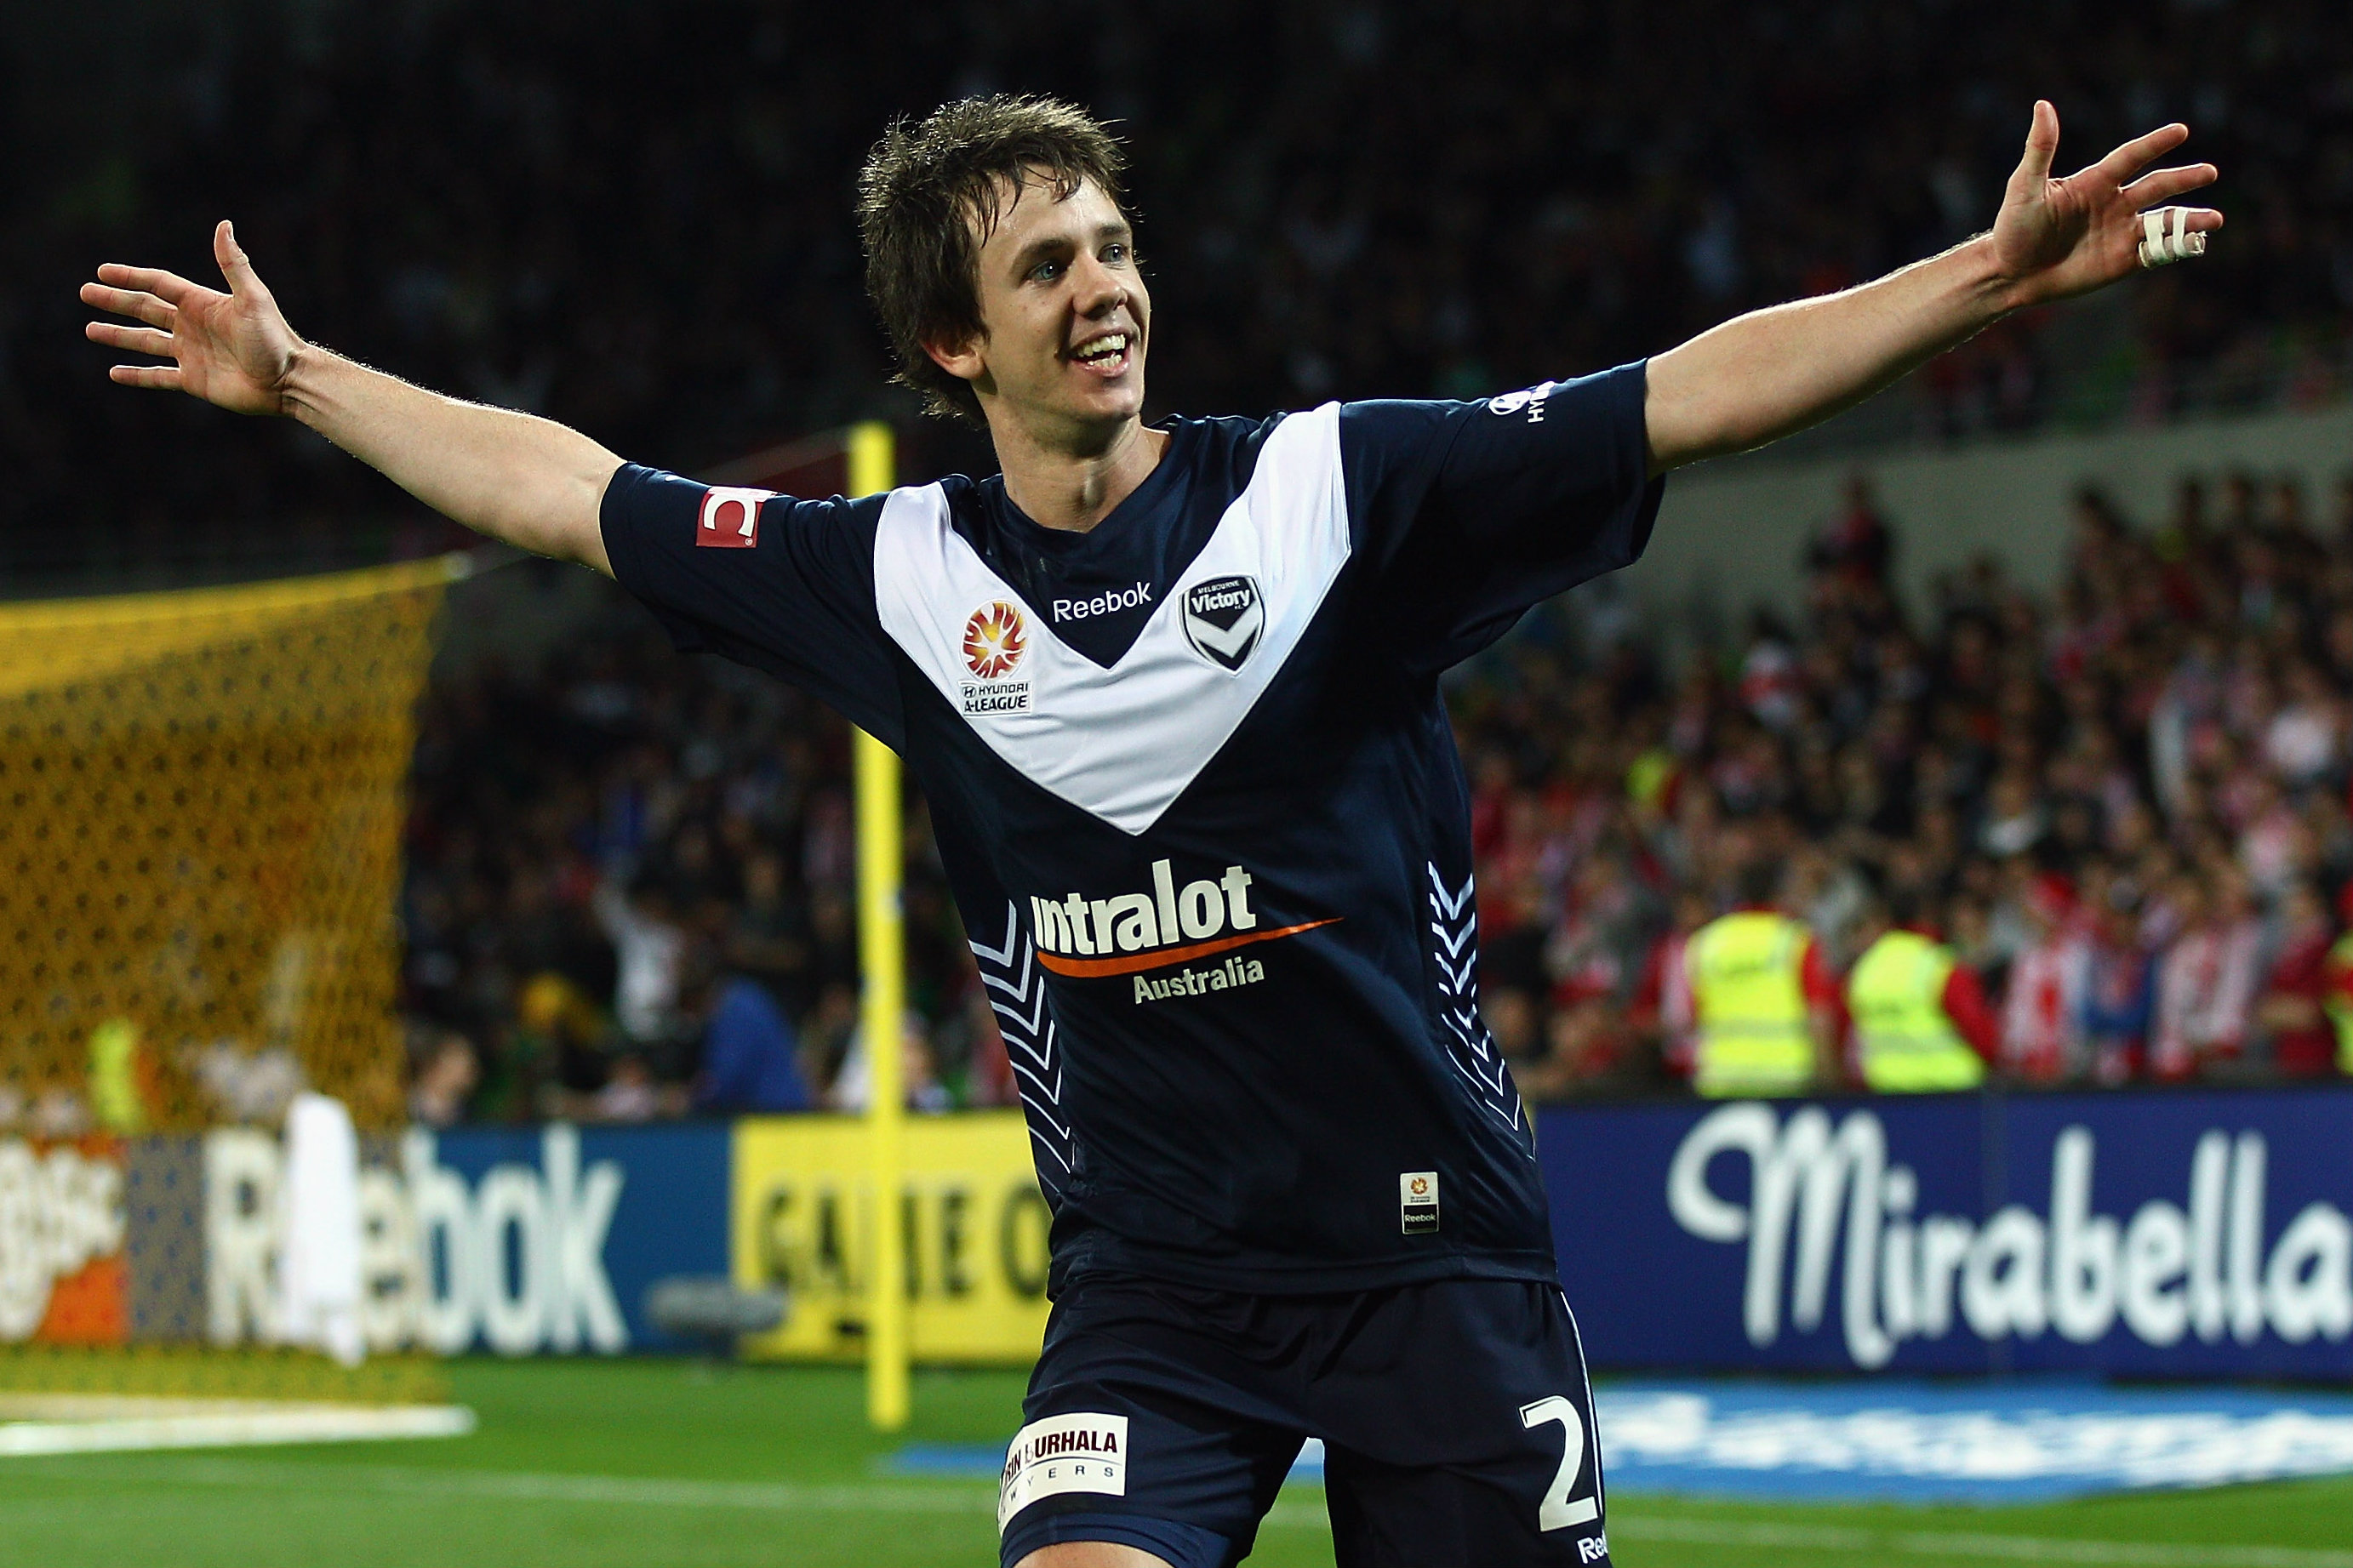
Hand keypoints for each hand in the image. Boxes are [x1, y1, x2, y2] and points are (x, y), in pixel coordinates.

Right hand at [81, 220, 301, 414]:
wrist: (289, 382)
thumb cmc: (274, 339)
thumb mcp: (253, 298)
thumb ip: (233, 264)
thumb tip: (223, 225)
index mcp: (202, 304)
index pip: (158, 285)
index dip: (130, 277)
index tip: (102, 271)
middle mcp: (193, 326)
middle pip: (145, 309)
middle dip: (115, 301)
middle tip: (85, 292)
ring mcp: (191, 353)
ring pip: (146, 342)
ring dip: (118, 336)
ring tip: (91, 329)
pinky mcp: (194, 379)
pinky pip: (158, 376)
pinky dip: (136, 375)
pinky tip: (114, 373)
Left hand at [1987, 101, 2221, 309]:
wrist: (2011, 274)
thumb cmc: (2014, 228)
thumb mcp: (2024, 187)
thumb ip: (2040, 149)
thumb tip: (2043, 104)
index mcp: (2095, 181)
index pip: (2131, 157)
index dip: (2154, 143)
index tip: (2181, 131)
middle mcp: (2115, 203)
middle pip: (2157, 185)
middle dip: (2184, 179)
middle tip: (2209, 172)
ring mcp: (2122, 231)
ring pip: (2165, 220)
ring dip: (2190, 219)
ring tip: (2215, 219)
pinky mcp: (2124, 260)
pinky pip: (2159, 251)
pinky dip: (2180, 246)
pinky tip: (2198, 243)